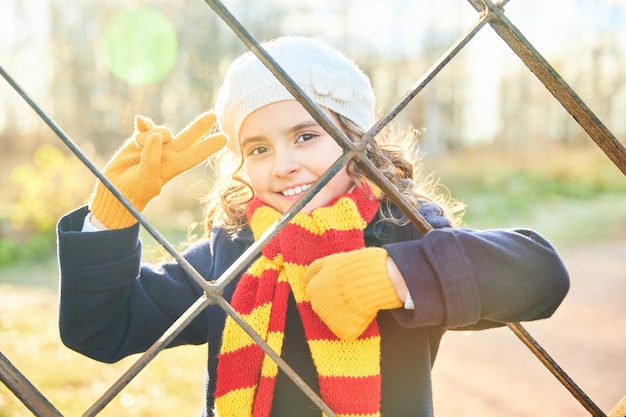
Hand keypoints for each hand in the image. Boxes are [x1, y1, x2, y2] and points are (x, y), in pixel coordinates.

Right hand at [89, 111, 226, 227]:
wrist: (113, 189)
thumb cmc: (132, 191)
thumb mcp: (144, 179)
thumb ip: (152, 158)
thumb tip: (157, 135)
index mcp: (172, 167)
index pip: (194, 155)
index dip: (208, 146)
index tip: (225, 139)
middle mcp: (167, 155)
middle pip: (187, 138)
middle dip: (199, 126)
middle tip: (213, 116)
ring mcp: (154, 146)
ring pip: (160, 130)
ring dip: (151, 133)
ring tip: (138, 146)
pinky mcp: (140, 139)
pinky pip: (145, 126)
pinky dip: (143, 124)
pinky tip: (139, 122)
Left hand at [302, 247, 402, 339]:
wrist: (367, 282)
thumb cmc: (350, 268)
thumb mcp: (329, 261)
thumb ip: (314, 270)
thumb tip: (304, 280)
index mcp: (312, 289)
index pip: (317, 293)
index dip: (332, 289)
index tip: (343, 285)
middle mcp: (316, 306)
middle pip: (326, 306)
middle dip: (337, 302)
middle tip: (354, 292)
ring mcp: (328, 320)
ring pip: (337, 318)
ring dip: (346, 313)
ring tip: (359, 300)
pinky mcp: (341, 330)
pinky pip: (348, 329)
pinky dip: (355, 324)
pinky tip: (362, 312)